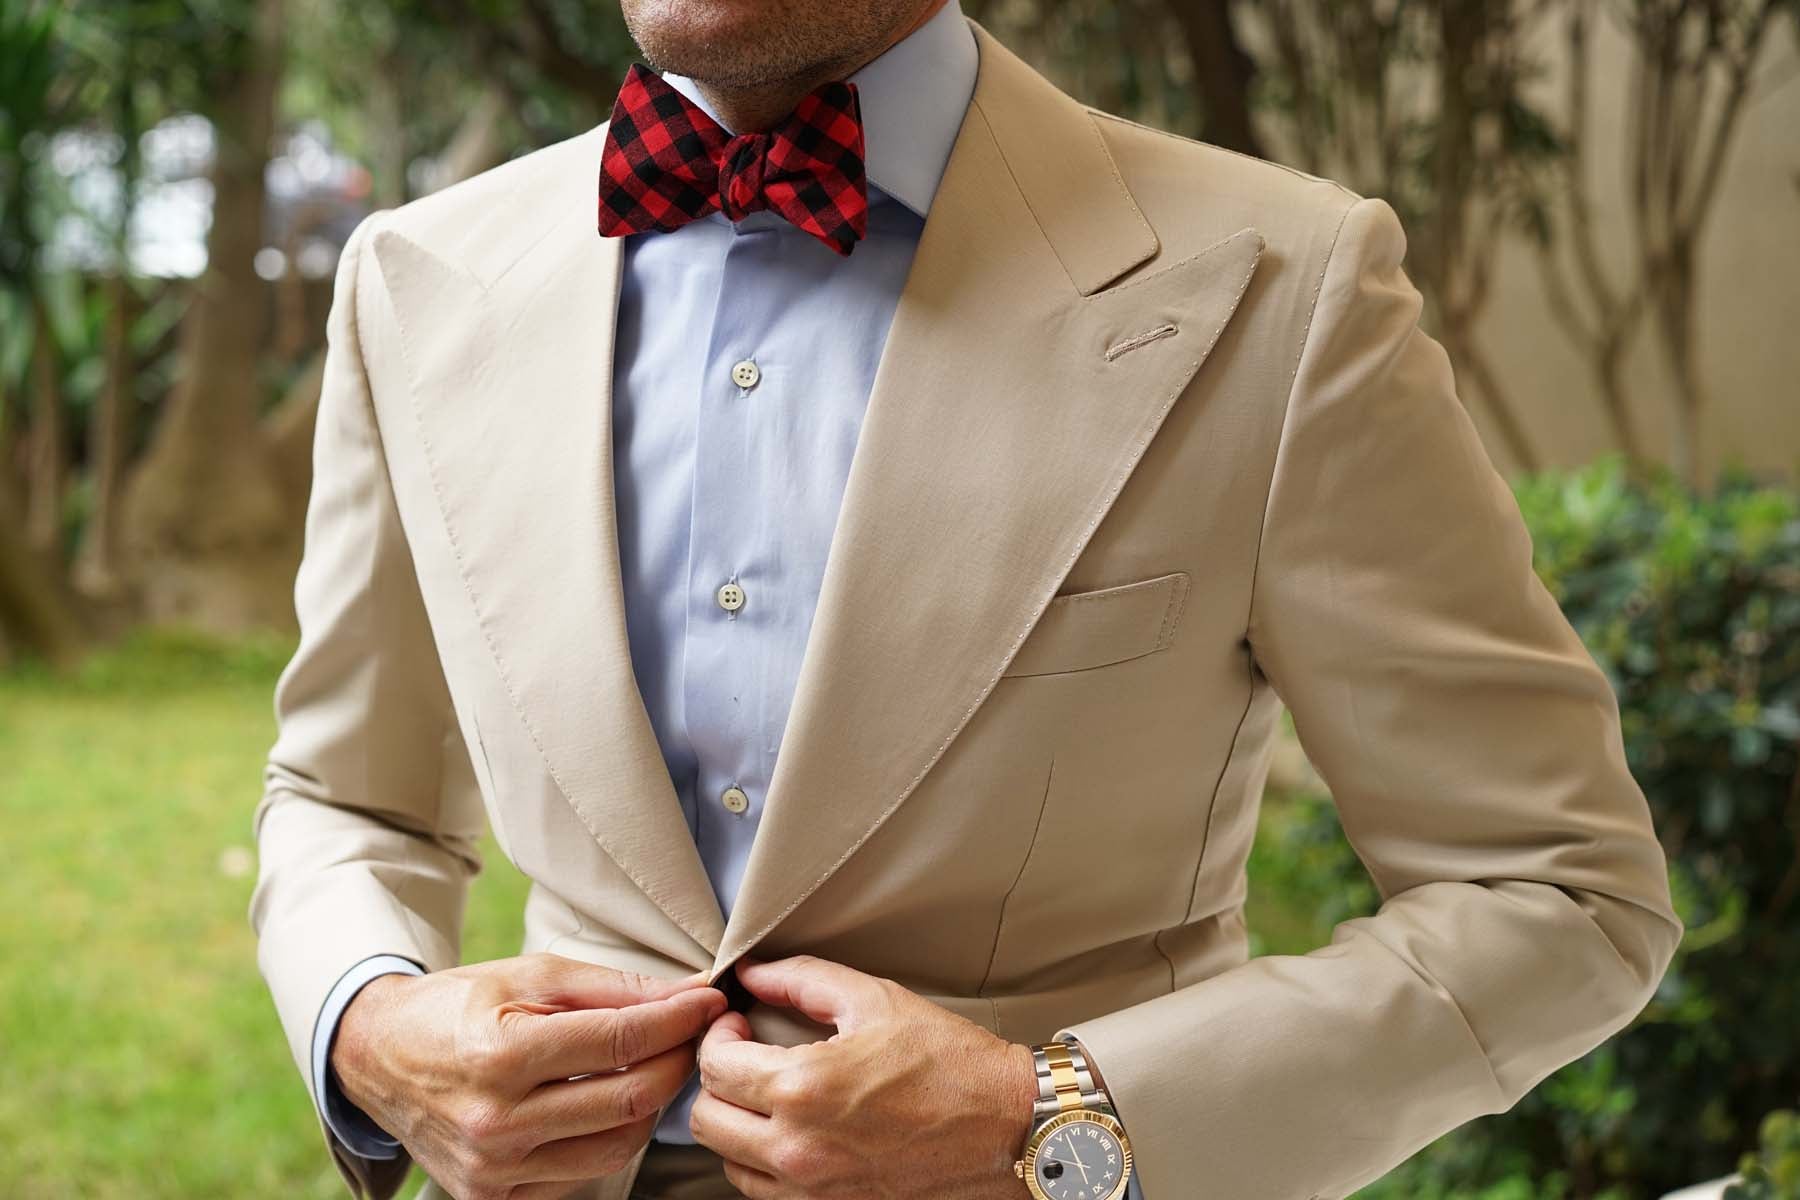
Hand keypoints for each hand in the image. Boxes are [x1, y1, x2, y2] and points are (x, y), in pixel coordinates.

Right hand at [332, 952, 726, 1199]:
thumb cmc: (460, 1006)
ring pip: (618, 1146)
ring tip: (653, 1067)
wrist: (380, 1057)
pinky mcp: (493, 1198)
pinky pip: (583, 1174)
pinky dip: (609, 1137)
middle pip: (631, 1100)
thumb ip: (614, 988)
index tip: (709, 1001)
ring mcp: (494, 1170)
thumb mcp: (531, 976)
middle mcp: (497, 1122)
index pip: (622, 1042)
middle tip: (693, 1034)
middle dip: (678, 1062)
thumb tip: (689, 992)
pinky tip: (606, 1103)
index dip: (679, 1019)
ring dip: (652, 1105)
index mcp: (502, 1054)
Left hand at [689, 954, 1037, 1198]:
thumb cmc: (950, 1062)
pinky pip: (762, 1191)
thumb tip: (754, 971)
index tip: (738, 1021)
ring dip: (735, 1121)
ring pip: (727, 1160)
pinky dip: (760, 1159)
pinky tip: (788, 1129)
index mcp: (805, 1087)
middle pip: (706, 1119)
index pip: (714, 1065)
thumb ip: (801, 979)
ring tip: (766, 1091)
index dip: (718, 1033)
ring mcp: (812, 1187)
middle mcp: (799, 1147)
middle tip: (745, 1053)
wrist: (1006, 1123)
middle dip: (716, 1078)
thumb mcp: (874, 999)